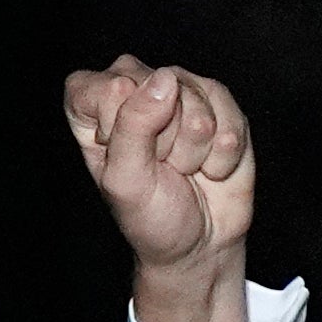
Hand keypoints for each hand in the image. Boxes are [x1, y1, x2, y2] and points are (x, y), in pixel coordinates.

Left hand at [62, 56, 253, 321]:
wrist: (200, 243)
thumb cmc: (151, 217)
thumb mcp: (127, 182)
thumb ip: (133, 127)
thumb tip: (163, 79)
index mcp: (93, 106)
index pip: (105, 88)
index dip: (122, 126)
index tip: (128, 160)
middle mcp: (134, 88)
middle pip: (154, 86)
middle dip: (164, 138)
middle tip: (160, 168)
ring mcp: (178, 89)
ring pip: (194, 97)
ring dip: (195, 148)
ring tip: (184, 168)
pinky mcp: (217, 98)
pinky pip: (228, 109)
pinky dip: (223, 149)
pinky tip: (210, 164)